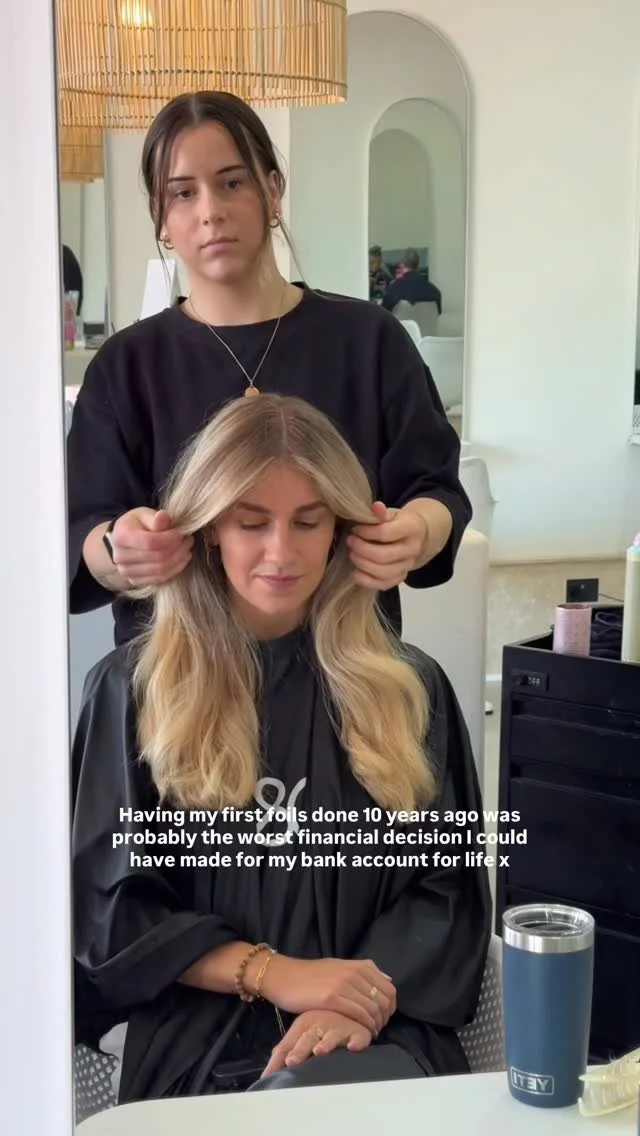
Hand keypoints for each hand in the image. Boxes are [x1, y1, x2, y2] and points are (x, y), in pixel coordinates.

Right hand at [108, 508, 192, 586]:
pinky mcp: (134, 581)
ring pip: (161, 570)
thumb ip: (154, 517)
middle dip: (178, 548)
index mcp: (121, 536)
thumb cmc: (136, 525)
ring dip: (179, 560)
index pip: (151, 542)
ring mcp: (126, 571)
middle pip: (158, 558)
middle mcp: (120, 557)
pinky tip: (181, 559)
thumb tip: (163, 516)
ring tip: (187, 548)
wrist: (122, 542)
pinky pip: (160, 579)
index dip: (171, 538)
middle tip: (188, 539)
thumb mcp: (143, 514)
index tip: (182, 533)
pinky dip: (175, 569)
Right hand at [260, 955, 395, 1035]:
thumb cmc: (311, 975)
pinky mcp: (332, 998)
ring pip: (372, 1009)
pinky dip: (363, 1027)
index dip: (390, 1007)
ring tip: (368, 1035)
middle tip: (377, 1030)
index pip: (389, 989)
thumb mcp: (340, 968)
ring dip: (374, 1026)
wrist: (284, 976)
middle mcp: (355, 973)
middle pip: (384, 1000)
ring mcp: (344, 984)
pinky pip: (357, 1014)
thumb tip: (386, 980)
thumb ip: (362, 973)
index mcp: (359, 966)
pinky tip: (359, 1035)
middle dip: (384, 1019)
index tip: (384, 1019)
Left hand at [261, 1010, 372, 1078]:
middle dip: (301, 1050)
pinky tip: (352, 1046)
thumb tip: (264, 1078)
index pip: (292, 1042)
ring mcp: (339, 1027)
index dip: (288, 1052)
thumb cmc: (318, 1021)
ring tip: (319, 1051)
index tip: (285, 1063)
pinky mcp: (358, 1030)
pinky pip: (359, 1036)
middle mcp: (320, 1025)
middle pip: (309, 1039)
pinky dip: (356, 1041)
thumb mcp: (298, 1033)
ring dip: (326, 1044)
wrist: (344, 999)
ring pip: (332, 1036)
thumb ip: (282, 1054)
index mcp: (304, 1026)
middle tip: (293, 1060)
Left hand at [347, 502, 428, 589]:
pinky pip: (384, 585)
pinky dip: (367, 582)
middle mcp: (413, 549)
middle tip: (350, 541)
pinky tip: (356, 573)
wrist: (417, 536)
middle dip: (362, 549)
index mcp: (412, 528)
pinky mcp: (401, 577)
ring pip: (384, 572)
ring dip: (363, 564)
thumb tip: (375, 507)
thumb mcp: (392, 513)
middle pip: (384, 555)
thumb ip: (381, 512)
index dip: (366, 532)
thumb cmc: (398, 522)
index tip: (355, 529)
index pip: (386, 533)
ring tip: (352, 554)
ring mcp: (408, 566)